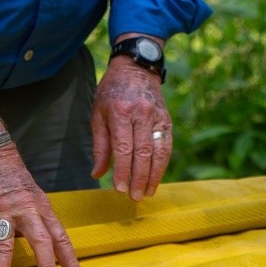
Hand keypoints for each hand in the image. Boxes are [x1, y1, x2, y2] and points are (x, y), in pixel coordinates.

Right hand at [0, 145, 83, 266]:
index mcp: (41, 207)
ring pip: (6, 244)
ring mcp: (3, 210)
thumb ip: (36, 218)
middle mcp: (27, 209)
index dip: (69, 258)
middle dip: (47, 266)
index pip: (60, 236)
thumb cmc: (12, 174)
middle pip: (42, 241)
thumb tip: (38, 243)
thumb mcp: (31, 195)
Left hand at [91, 58, 171, 200]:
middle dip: (139, 178)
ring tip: (147, 193)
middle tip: (134, 198)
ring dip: (154, 176)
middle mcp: (142, 113)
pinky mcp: (167, 119)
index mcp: (121, 112)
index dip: (123, 171)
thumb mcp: (98, 114)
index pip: (123, 148)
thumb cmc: (111, 93)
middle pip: (143, 152)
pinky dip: (162, 164)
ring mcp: (157, 116)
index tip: (119, 189)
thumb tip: (98, 174)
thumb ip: (100, 145)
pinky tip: (156, 178)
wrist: (136, 68)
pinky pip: (167, 146)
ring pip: (159, 151)